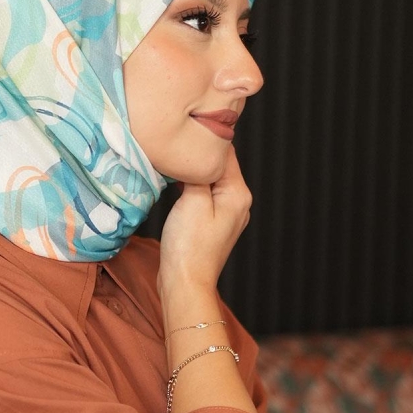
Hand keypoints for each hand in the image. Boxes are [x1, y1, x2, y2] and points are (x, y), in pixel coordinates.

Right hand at [157, 146, 252, 294]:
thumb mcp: (192, 201)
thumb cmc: (189, 246)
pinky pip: (204, 197)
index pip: (226, 154)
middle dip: (198, 157)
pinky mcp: (213, 224)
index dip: (206, 140)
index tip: (186, 128)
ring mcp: (227, 215)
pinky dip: (192, 189)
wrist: (184, 283)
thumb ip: (198, 173)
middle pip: (219, 167)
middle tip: (176, 144)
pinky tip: (176, 187)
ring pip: (210, 182)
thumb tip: (197, 152)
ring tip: (173, 164)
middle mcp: (238, 202)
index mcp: (238, 194)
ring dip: (193, 174)